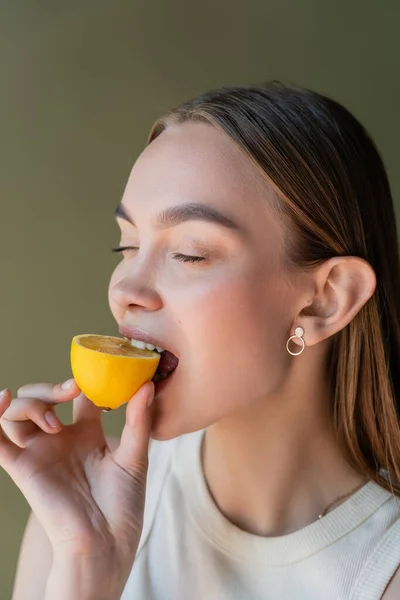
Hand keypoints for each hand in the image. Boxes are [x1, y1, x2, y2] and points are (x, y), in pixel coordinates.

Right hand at [0, 379, 154, 570]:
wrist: (106, 543)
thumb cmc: (123, 505)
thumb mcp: (135, 457)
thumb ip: (138, 420)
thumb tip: (146, 385)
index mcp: (86, 433)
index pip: (76, 394)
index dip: (82, 380)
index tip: (96, 377)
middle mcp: (59, 439)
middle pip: (42, 397)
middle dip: (52, 387)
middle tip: (72, 389)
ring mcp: (39, 451)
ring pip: (18, 412)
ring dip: (31, 404)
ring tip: (53, 421)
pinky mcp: (23, 467)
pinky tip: (2, 398)